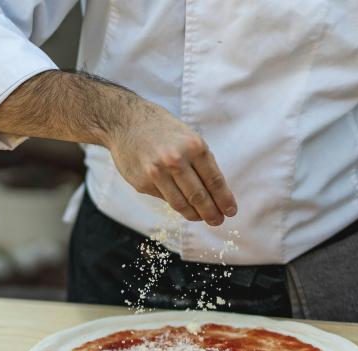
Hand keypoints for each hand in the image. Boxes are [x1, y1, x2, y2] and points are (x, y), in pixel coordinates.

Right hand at [104, 101, 237, 225]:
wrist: (126, 122)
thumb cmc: (162, 130)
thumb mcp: (188, 138)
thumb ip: (201, 163)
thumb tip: (215, 193)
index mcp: (194, 146)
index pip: (214, 180)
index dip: (224, 199)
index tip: (230, 211)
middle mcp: (176, 160)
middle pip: (199, 196)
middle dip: (211, 213)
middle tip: (217, 221)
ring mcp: (157, 173)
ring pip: (181, 203)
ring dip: (194, 215)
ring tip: (201, 218)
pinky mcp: (143, 183)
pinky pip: (164, 199)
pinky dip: (175, 203)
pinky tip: (180, 204)